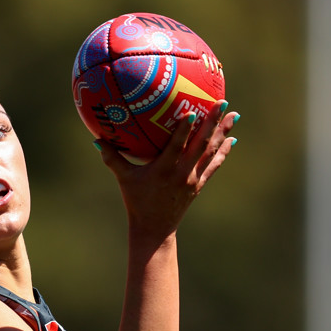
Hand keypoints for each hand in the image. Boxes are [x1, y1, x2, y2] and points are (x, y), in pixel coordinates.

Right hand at [95, 99, 238, 241]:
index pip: (176, 146)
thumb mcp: (124, 180)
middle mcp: (181, 173)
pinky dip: (223, 152)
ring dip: (223, 133)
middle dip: (212, 123)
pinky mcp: (199, 185)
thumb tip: (97, 139)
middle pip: (200, 145)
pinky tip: (231, 139)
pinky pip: (214, 165)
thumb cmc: (137, 201)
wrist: (155, 228)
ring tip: (233, 115)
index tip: (193, 111)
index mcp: (163, 170)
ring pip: (211, 153)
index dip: (184, 129)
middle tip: (222, 102)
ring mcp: (193, 179)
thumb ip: (113, 159)